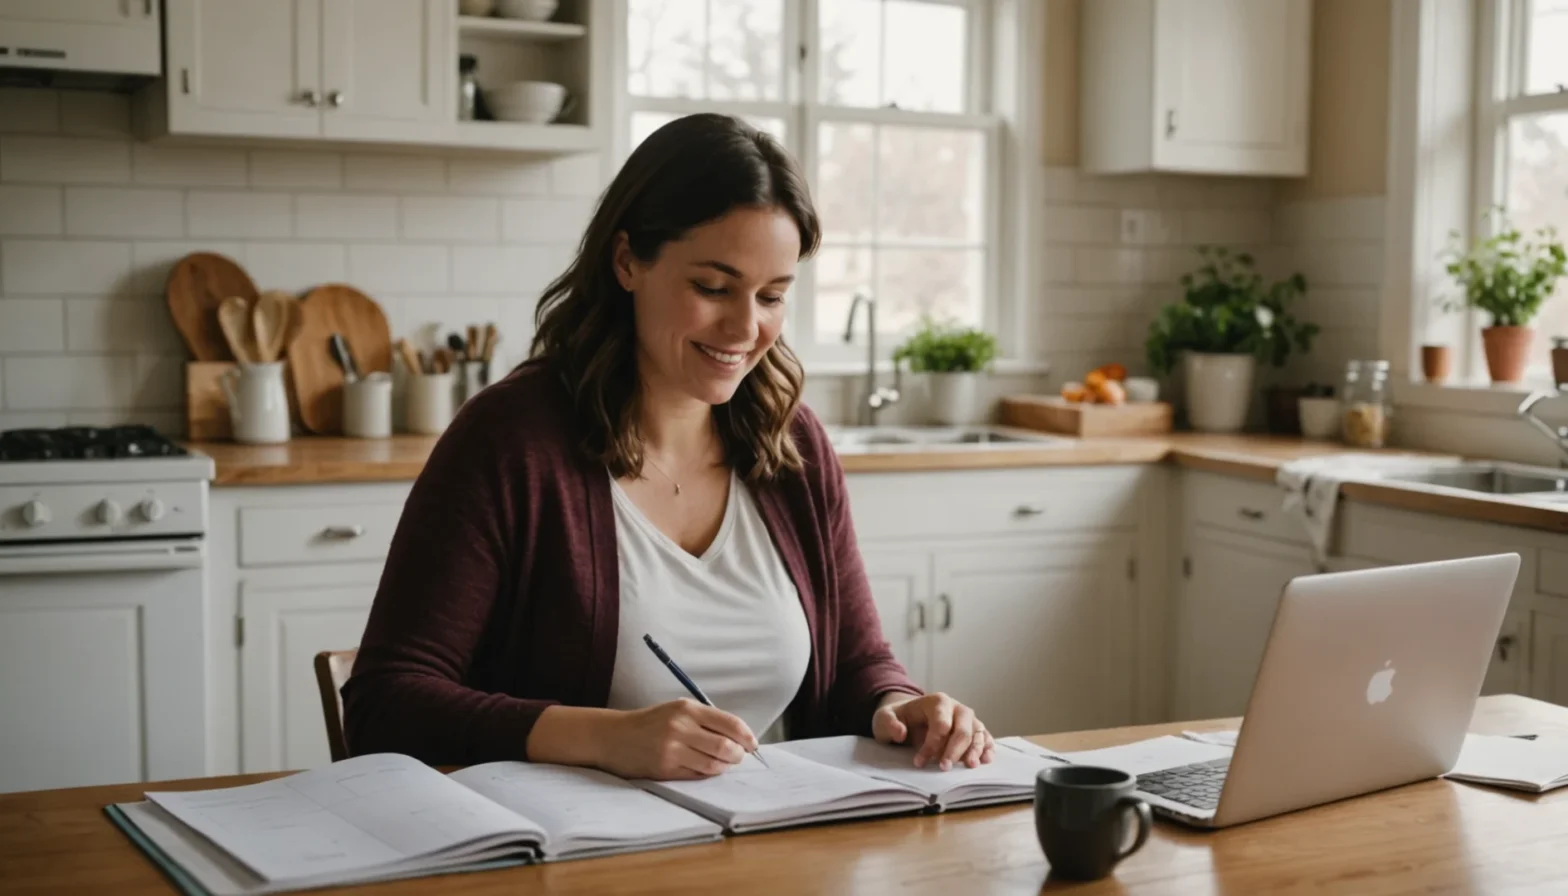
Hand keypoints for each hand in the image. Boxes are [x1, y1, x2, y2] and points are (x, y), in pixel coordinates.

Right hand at [595, 699, 758, 780]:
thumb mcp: (677, 711)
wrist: (614, 737)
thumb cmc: (651, 723)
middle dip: (738, 755)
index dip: (747, 736)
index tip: (752, 744)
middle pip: (725, 747)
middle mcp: (680, 727)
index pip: (729, 723)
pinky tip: (705, 769)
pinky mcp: (665, 769)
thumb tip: (739, 738)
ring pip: (713, 764)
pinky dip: (707, 774)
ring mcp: (672, 750)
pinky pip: (697, 775)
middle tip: (738, 757)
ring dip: (724, 767)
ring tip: (723, 764)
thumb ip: (706, 721)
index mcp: (687, 709)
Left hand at [871, 692, 994, 769]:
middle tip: (944, 768)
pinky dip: (987, 748)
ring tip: (970, 766)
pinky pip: (985, 738)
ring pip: (977, 733)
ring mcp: (967, 719)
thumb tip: (900, 732)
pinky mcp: (973, 730)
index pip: (941, 724)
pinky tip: (985, 760)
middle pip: (962, 729)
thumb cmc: (898, 718)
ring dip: (975, 751)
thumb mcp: (885, 718)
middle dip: (954, 750)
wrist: (909, 717)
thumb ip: (889, 724)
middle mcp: (956, 708)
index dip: (932, 744)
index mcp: (937, 702)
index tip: (919, 762)